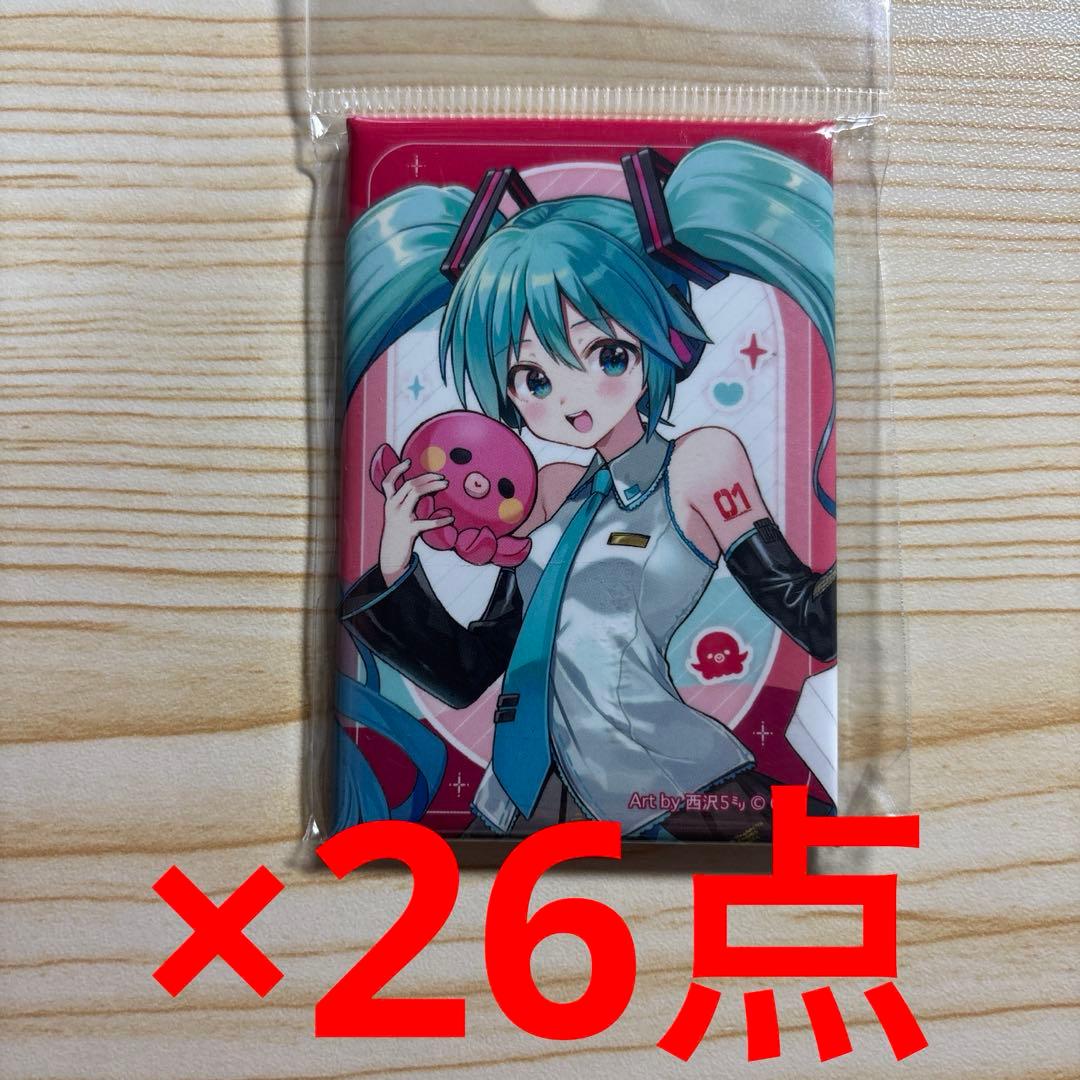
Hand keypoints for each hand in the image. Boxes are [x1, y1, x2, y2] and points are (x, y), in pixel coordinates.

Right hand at [377, 457, 452, 581]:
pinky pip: (427, 522)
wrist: (391, 556)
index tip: (408, 461)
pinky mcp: (409, 530)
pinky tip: (451, 518)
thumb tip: (426, 488)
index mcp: (389, 503)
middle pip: (409, 484)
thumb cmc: (399, 533)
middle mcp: (392, 507)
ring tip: (445, 484)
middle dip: (426, 477)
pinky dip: (440, 520)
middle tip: (442, 477)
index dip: (396, 470)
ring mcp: (400, 518)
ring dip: (432, 486)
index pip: (388, 482)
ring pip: (415, 493)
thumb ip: (406, 502)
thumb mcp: (399, 515)